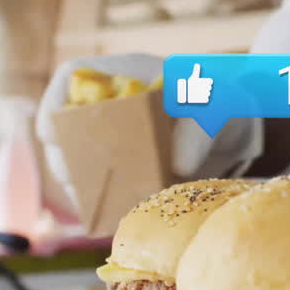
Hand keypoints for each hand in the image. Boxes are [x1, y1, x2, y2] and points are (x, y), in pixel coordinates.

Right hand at [35, 54, 263, 215]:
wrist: (236, 128)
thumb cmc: (224, 101)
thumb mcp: (220, 103)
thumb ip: (201, 126)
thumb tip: (180, 163)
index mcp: (125, 74)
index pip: (72, 76)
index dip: (54, 103)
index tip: (53, 133)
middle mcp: (112, 105)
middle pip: (67, 127)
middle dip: (65, 157)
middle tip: (78, 185)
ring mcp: (116, 137)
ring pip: (81, 160)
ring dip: (84, 184)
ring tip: (97, 207)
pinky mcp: (127, 167)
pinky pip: (106, 183)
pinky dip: (107, 199)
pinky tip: (115, 215)